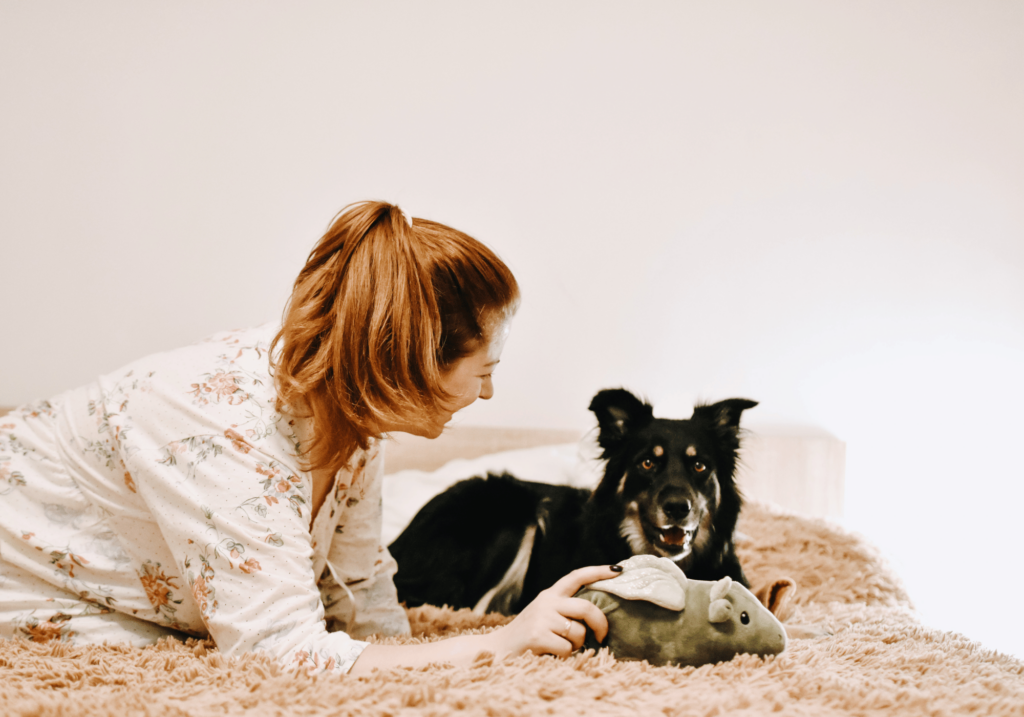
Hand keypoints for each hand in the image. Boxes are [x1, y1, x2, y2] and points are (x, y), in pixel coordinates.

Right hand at [483, 565, 621, 659]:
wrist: (497, 650)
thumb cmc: (528, 637)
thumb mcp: (545, 615)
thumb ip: (565, 611)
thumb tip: (598, 617)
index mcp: (550, 595)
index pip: (576, 577)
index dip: (598, 571)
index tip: (618, 570)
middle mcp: (546, 602)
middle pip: (587, 607)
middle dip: (601, 624)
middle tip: (601, 636)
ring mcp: (541, 618)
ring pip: (579, 632)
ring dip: (577, 645)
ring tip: (562, 647)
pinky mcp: (537, 635)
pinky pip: (567, 648)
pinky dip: (565, 656)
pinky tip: (550, 653)